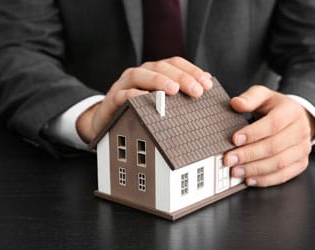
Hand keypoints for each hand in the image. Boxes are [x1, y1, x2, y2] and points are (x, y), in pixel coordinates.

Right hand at [76, 57, 212, 141]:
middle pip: (160, 67)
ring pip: (139, 75)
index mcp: (153, 72)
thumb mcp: (159, 100)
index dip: (192, 70)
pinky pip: (121, 95)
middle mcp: (139, 74)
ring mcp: (123, 85)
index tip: (207, 84)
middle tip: (196, 91)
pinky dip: (132, 96)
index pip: (174, 63)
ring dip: (157, 80)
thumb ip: (179, 91)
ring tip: (173, 90)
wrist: (106, 121)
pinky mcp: (112, 100)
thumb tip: (207, 83)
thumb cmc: (138, 110)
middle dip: (180, 77)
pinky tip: (145, 99)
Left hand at [224, 86, 314, 186]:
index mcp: (291, 111)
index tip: (235, 139)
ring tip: (235, 171)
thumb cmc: (275, 108)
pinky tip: (249, 179)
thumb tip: (237, 103)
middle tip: (229, 159)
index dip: (253, 133)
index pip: (273, 124)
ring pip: (279, 163)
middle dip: (249, 155)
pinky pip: (284, 175)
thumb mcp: (263, 96)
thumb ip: (250, 98)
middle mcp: (301, 130)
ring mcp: (303, 148)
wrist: (296, 118)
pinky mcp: (301, 163)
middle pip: (274, 146)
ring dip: (254, 169)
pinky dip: (265, 180)